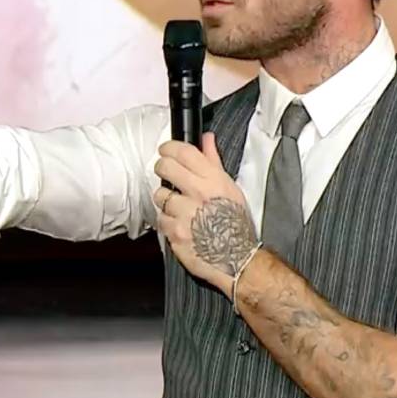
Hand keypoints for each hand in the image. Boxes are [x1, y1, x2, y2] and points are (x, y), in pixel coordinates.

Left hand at [152, 132, 258, 293]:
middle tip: (167, 174)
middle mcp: (198, 194)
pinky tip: (180, 224)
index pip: (183, 152)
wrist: (237, 258)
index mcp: (214, 181)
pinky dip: (167, 221)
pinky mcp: (174, 233)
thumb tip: (206, 139)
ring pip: (159, 195)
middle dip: (162, 168)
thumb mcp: (230, 188)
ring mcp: (184, 214)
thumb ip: (213, 162)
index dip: (169, 148)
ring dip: (166, 200)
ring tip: (180, 207)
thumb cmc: (236, 223)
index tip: (165, 150)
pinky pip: (160, 219)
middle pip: (164, 168)